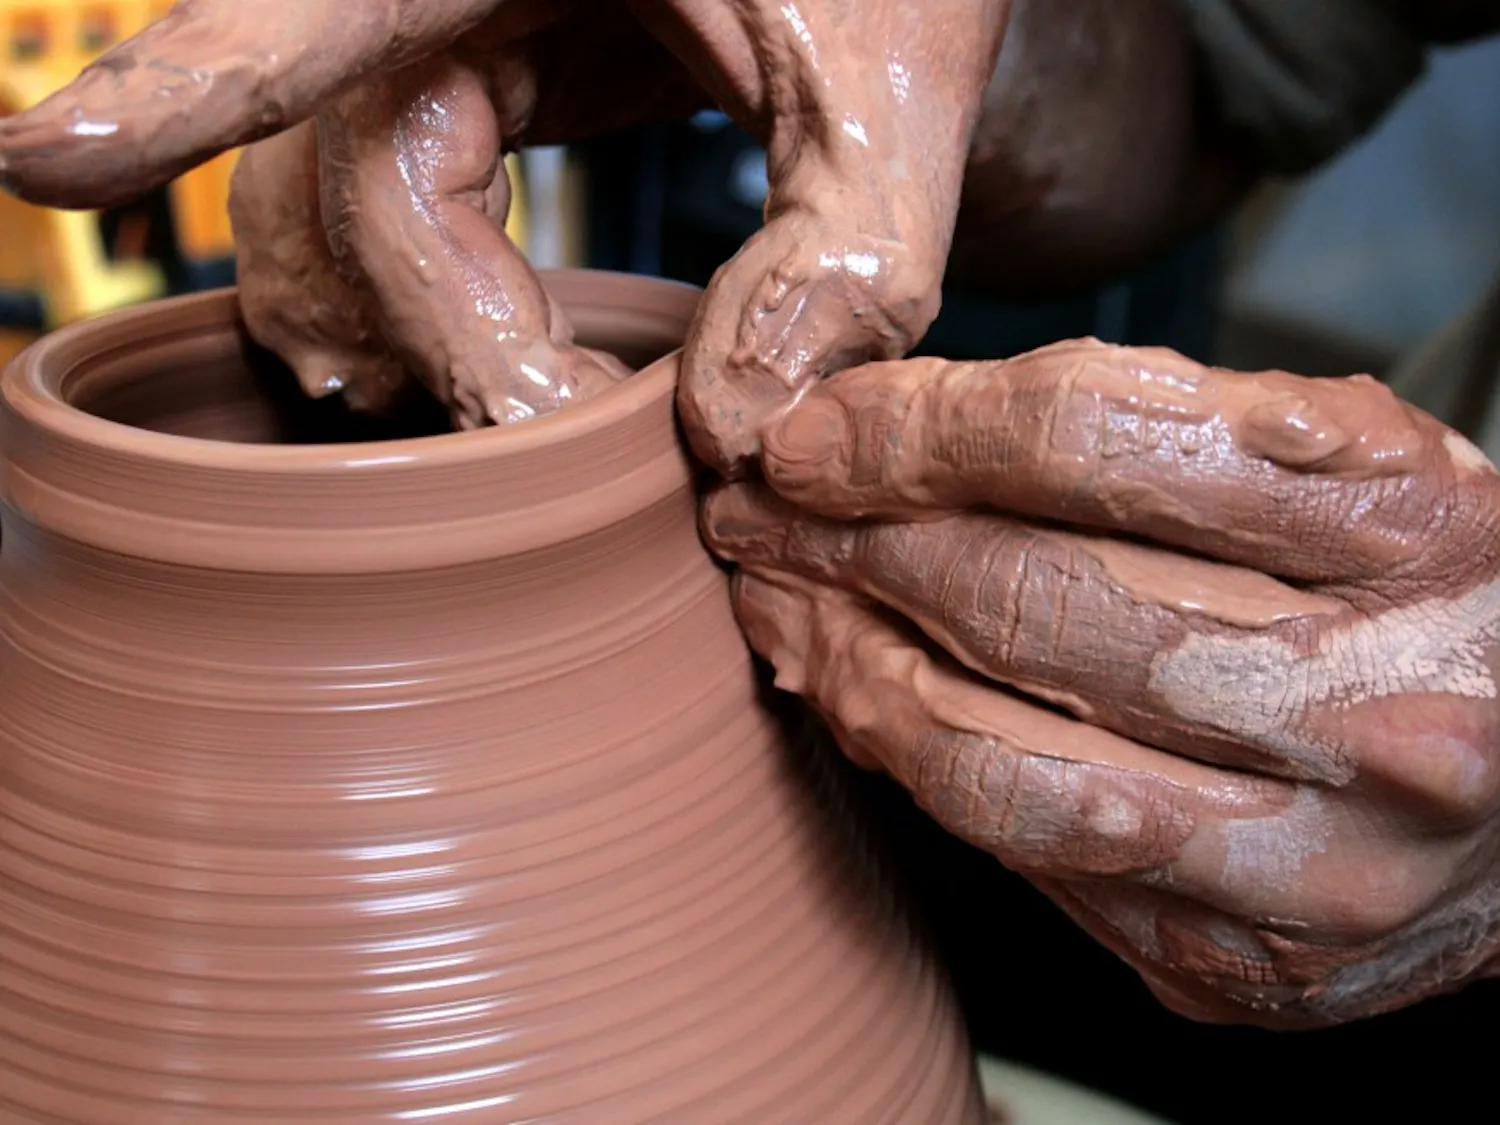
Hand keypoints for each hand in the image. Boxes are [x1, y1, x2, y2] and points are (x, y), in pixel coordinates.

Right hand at [0, 0, 1008, 450]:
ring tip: (482, 411)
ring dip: (388, 321)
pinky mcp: (472, 69)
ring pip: (331, 190)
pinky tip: (466, 359)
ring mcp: (443, 20)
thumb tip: (727, 432)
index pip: (321, 15)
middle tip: (540, 433)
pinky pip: (382, 184)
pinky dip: (414, 289)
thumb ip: (843, 255)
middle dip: (433, 327)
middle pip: (346, 170)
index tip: (43, 160)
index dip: (182, 87)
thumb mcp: (893, 86)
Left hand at [702, 340, 1499, 1026]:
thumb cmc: (1413, 597)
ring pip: (1004, 765)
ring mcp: (1313, 863)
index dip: (912, 430)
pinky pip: (1028, 863)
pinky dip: (916, 773)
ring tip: (780, 607)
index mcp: (1411, 527)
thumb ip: (1144, 427)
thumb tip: (887, 437)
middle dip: (851, 545)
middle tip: (757, 510)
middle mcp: (1376, 705)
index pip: (1096, 442)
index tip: (812, 433)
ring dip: (851, 670)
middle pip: (1031, 601)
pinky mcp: (1245, 964)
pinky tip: (862, 700)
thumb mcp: (1333, 461)